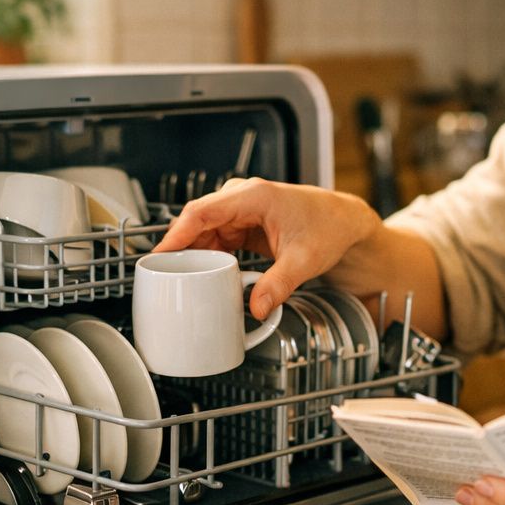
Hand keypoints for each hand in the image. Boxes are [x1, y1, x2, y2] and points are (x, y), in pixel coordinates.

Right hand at [153, 178, 380, 319]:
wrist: (344, 222)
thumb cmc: (329, 227)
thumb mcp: (304, 259)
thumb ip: (279, 284)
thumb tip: (257, 308)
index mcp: (254, 196)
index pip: (202, 211)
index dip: (176, 234)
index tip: (160, 254)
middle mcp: (242, 198)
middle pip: (197, 222)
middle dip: (180, 249)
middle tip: (165, 277)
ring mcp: (241, 210)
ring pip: (203, 231)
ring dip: (193, 254)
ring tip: (180, 280)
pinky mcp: (243, 224)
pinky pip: (215, 238)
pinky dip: (206, 255)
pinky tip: (200, 273)